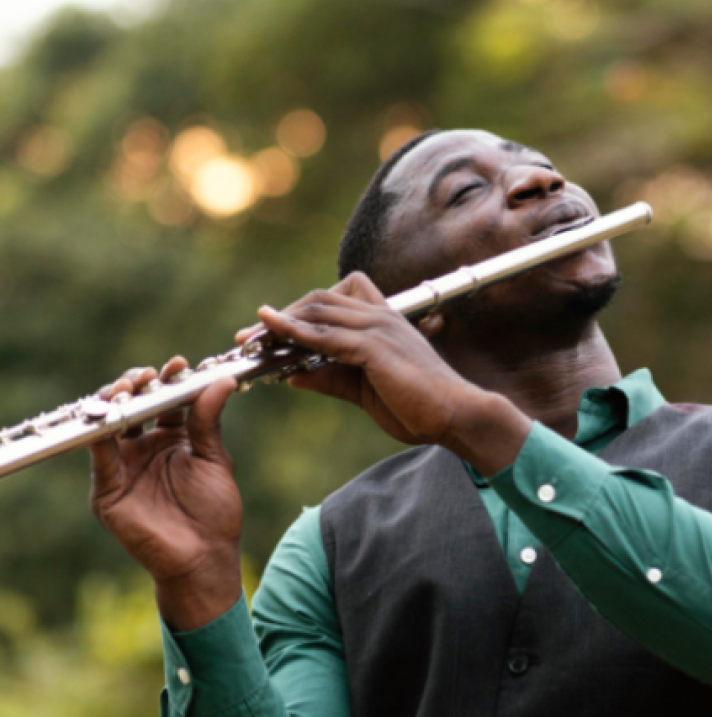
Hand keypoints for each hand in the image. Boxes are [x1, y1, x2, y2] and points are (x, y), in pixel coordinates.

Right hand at [89, 358, 242, 630]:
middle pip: (134, 407)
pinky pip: (98, 456)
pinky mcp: (107, 489)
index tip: (180, 365)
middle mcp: (145, 448)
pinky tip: (110, 415)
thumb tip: (222, 380)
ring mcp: (124, 467)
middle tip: (149, 374)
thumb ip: (210, 421)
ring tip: (129, 388)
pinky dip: (99, 433)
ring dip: (115, 402)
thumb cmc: (215, 512)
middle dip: (138, 385)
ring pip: (110, 425)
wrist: (204, 556)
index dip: (169, 381)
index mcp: (174, 439)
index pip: (165, 401)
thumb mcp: (214, 460)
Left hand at [251, 272, 531, 474]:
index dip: (296, 313)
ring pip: (319, 311)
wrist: (457, 417)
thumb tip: (292, 376)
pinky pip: (328, 335)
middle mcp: (380, 316)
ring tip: (252, 340)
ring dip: (281, 324)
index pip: (330, 301)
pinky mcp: (377, 348)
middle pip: (318, 300)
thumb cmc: (419, 407)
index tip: (267, 333)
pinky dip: (297, 333)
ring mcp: (379, 328)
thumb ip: (330, 378)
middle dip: (280, 317)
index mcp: (381, 322)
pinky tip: (275, 337)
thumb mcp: (364, 391)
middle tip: (249, 338)